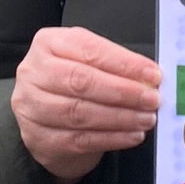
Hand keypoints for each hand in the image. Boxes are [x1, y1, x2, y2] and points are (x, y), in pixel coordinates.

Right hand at [12, 27, 160, 183]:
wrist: (45, 118)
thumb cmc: (72, 82)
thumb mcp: (88, 61)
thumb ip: (115, 65)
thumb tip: (150, 77)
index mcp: (48, 43)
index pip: (89, 50)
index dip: (124, 63)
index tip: (153, 75)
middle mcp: (33, 73)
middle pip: (81, 81)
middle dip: (123, 91)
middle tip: (152, 99)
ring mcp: (31, 107)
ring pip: (79, 113)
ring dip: (120, 117)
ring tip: (146, 118)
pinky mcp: (38, 138)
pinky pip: (79, 140)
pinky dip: (111, 138)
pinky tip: (132, 135)